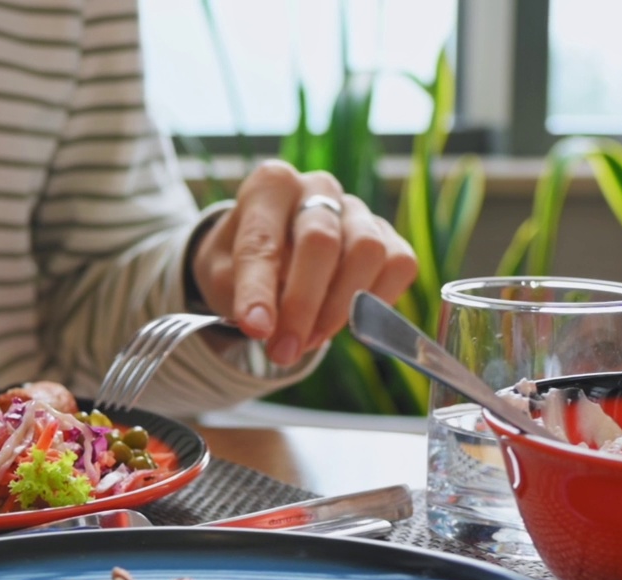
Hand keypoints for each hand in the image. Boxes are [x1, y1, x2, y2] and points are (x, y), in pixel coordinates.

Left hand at [191, 160, 417, 366]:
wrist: (268, 256)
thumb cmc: (240, 262)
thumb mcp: (222, 274)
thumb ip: (241, 293)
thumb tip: (269, 327)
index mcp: (270, 186)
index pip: (263, 239)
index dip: (258, 290)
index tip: (256, 330)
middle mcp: (317, 188)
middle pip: (321, 241)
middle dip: (302, 305)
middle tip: (284, 350)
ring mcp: (357, 209)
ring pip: (367, 251)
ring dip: (339, 308)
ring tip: (310, 339)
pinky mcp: (387, 234)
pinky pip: (399, 264)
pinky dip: (377, 302)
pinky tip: (348, 323)